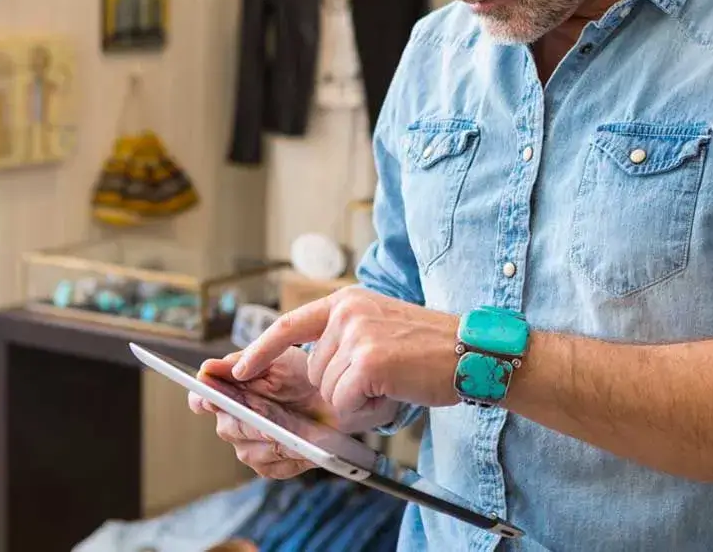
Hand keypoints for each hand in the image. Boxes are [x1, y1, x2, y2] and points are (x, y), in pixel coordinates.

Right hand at [187, 346, 397, 478]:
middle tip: (269, 415)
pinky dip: (292, 457)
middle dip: (251, 421)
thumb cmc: (304, 375)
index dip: (204, 400)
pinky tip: (307, 446)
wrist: (337, 396)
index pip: (202, 399)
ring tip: (299, 432)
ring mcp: (251, 446)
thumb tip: (206, 369)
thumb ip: (246, 363)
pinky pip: (274, 467)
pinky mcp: (271, 466)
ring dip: (276, 441)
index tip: (211, 399)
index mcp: (230, 393)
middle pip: (230, 427)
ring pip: (251, 452)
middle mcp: (234, 422)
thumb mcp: (279, 361)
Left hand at [232, 287, 459, 423]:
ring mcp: (357, 335)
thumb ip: (345, 340)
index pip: (292, 324)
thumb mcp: (381, 328)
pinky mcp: (369, 361)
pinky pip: (346, 405)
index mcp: (349, 301)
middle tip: (385, 380)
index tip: (238, 368)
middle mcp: (348, 312)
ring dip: (359, 402)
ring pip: (330, 393)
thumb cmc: (431, 349)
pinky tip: (394, 393)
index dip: (261, 349)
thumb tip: (311, 372)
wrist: (473, 353)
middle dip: (344, 389)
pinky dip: (368, 411)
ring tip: (394, 383)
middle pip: (315, 373)